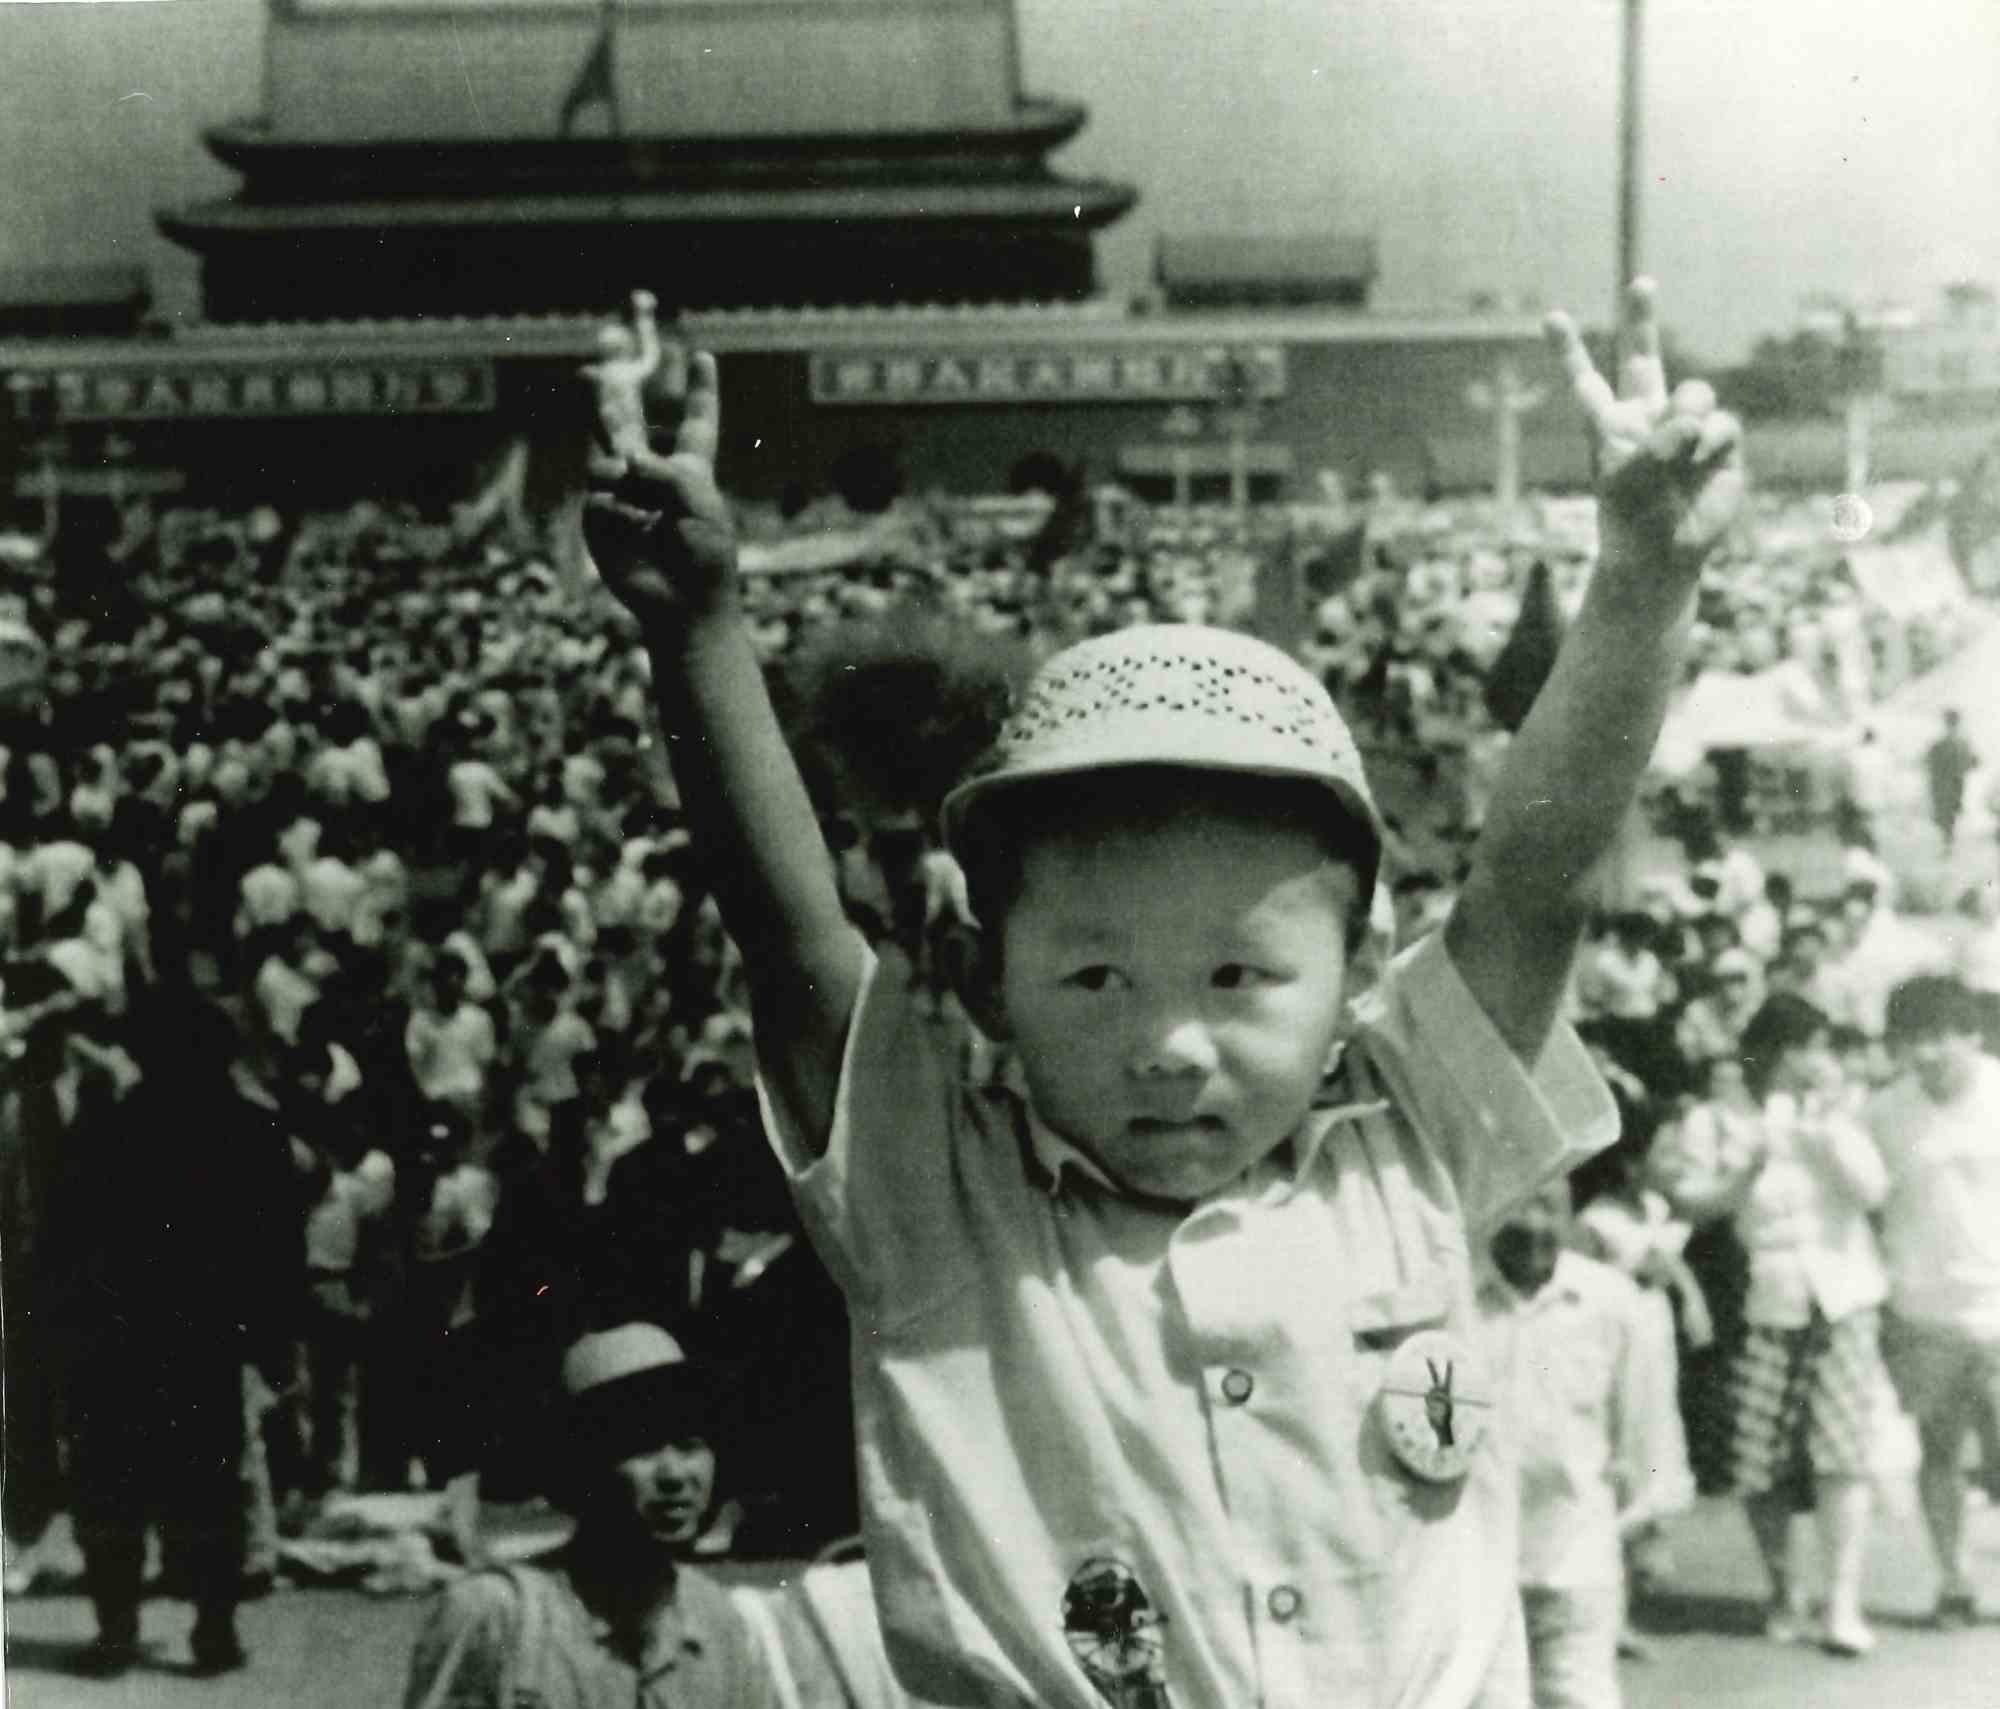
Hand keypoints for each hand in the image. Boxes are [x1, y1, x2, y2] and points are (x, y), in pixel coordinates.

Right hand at [580, 291, 736, 633]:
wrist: (684, 605)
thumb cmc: (705, 558)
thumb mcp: (701, 504)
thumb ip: (668, 472)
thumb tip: (624, 461)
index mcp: (691, 471)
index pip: (696, 425)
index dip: (700, 393)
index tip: (705, 358)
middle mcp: (653, 478)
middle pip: (627, 426)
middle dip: (610, 394)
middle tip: (597, 360)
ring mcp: (622, 498)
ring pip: (606, 461)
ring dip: (623, 477)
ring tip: (647, 511)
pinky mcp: (600, 520)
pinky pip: (601, 498)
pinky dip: (619, 514)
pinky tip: (637, 535)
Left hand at [1546, 278, 1743, 579]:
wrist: (1665, 555)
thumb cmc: (1634, 521)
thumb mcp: (1633, 485)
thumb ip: (1659, 446)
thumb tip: (1695, 421)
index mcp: (1609, 426)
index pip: (1586, 381)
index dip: (1569, 350)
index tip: (1552, 317)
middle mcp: (1645, 417)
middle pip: (1643, 358)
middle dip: (1641, 320)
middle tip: (1640, 283)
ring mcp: (1684, 427)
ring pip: (1696, 394)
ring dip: (1690, 420)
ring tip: (1681, 455)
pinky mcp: (1720, 441)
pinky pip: (1724, 424)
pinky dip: (1714, 446)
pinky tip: (1703, 466)